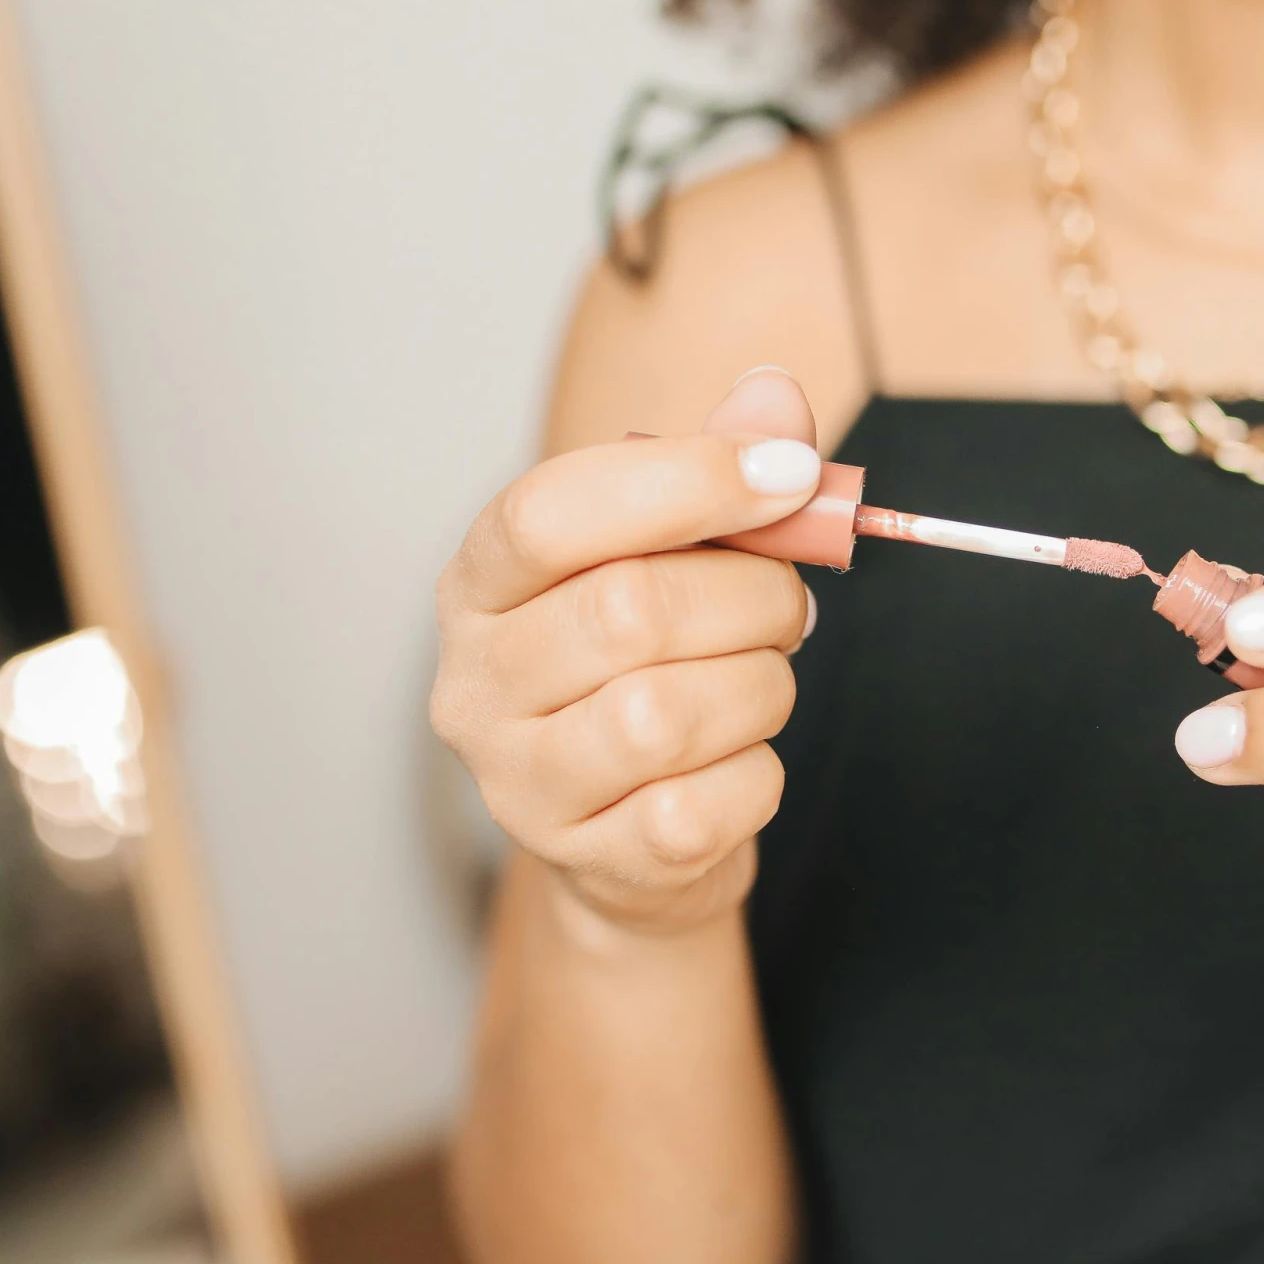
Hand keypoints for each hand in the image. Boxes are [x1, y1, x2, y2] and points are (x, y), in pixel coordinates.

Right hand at [431, 369, 820, 933]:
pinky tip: (740, 760)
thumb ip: (717, 470)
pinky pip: (703, 808)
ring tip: (761, 680)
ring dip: (760, 688)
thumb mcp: (670, 554)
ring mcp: (518, 784)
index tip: (788, 473)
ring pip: (666, 716)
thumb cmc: (648, 668)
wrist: (634, 840)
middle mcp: (474, 684)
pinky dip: (755, 776)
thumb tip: (774, 402)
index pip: (549, 511)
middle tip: (789, 605)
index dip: (684, 480)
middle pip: (628, 610)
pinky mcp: (584, 861)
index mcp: (479, 583)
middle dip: (752, 598)